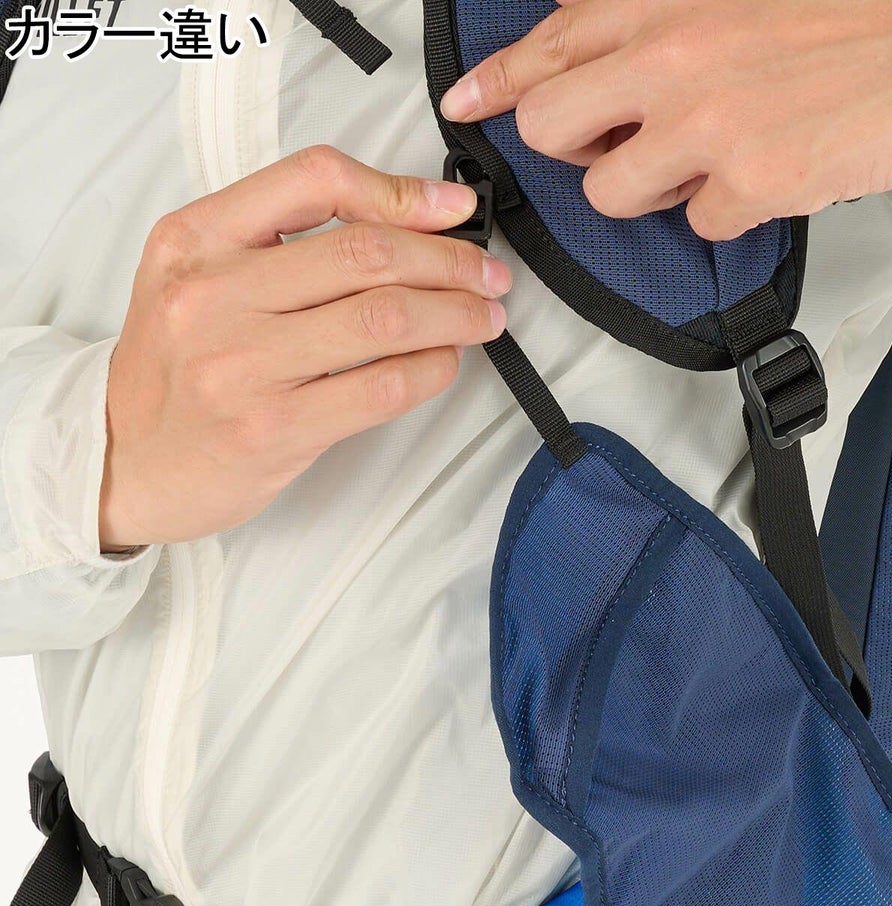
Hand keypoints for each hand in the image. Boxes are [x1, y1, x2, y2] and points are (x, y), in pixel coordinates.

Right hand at [100, 146, 511, 551]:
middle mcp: (214, 293)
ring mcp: (241, 364)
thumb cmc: (177, 369)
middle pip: (367, 253)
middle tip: (488, 275)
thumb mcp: (198, 274)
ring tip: (483, 317)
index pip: (314, 180)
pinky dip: (432, 369)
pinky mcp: (273, 429)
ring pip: (384, 318)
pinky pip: (381, 387)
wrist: (126, 461)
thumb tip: (406, 219)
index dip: (402, 191)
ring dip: (456, 314)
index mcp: (195, 238)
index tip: (453, 210)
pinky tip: (446, 362)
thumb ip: (281, 239)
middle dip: (450, 261)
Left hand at [440, 0, 891, 240]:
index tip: (465, 105)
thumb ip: (659, 15)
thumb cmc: (852, 14)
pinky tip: (765, 171)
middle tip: (612, 144)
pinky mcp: (747, 186)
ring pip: (610, 194)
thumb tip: (604, 49)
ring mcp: (705, 125)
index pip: (548, 44)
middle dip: (571, 145)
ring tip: (706, 158)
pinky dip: (724, 210)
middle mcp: (670, 56)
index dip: (497, 81)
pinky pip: (697, 224)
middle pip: (550, 127)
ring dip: (647, 189)